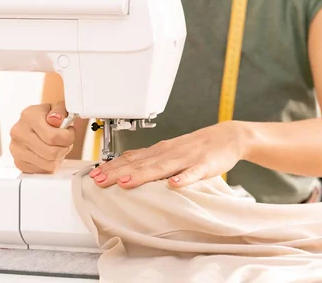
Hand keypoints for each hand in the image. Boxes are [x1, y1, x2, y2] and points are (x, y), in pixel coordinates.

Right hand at [9, 101, 74, 173]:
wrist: (37, 122)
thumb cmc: (49, 116)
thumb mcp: (59, 107)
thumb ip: (61, 111)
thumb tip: (56, 119)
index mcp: (29, 116)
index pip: (54, 137)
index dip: (68, 137)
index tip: (69, 131)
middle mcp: (19, 132)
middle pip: (52, 153)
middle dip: (65, 148)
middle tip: (65, 142)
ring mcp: (16, 149)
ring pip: (49, 164)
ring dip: (59, 157)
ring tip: (57, 147)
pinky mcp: (19, 162)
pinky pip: (42, 171)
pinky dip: (50, 165)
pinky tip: (49, 154)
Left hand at [89, 121, 250, 188]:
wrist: (227, 136)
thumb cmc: (198, 146)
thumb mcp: (171, 150)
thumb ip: (151, 159)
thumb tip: (126, 168)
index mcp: (160, 150)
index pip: (132, 158)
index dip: (113, 166)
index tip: (94, 175)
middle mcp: (169, 153)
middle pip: (141, 164)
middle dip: (119, 173)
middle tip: (99, 181)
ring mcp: (187, 159)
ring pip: (161, 168)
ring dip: (142, 175)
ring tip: (125, 183)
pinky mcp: (205, 166)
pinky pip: (193, 173)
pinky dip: (183, 179)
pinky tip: (173, 185)